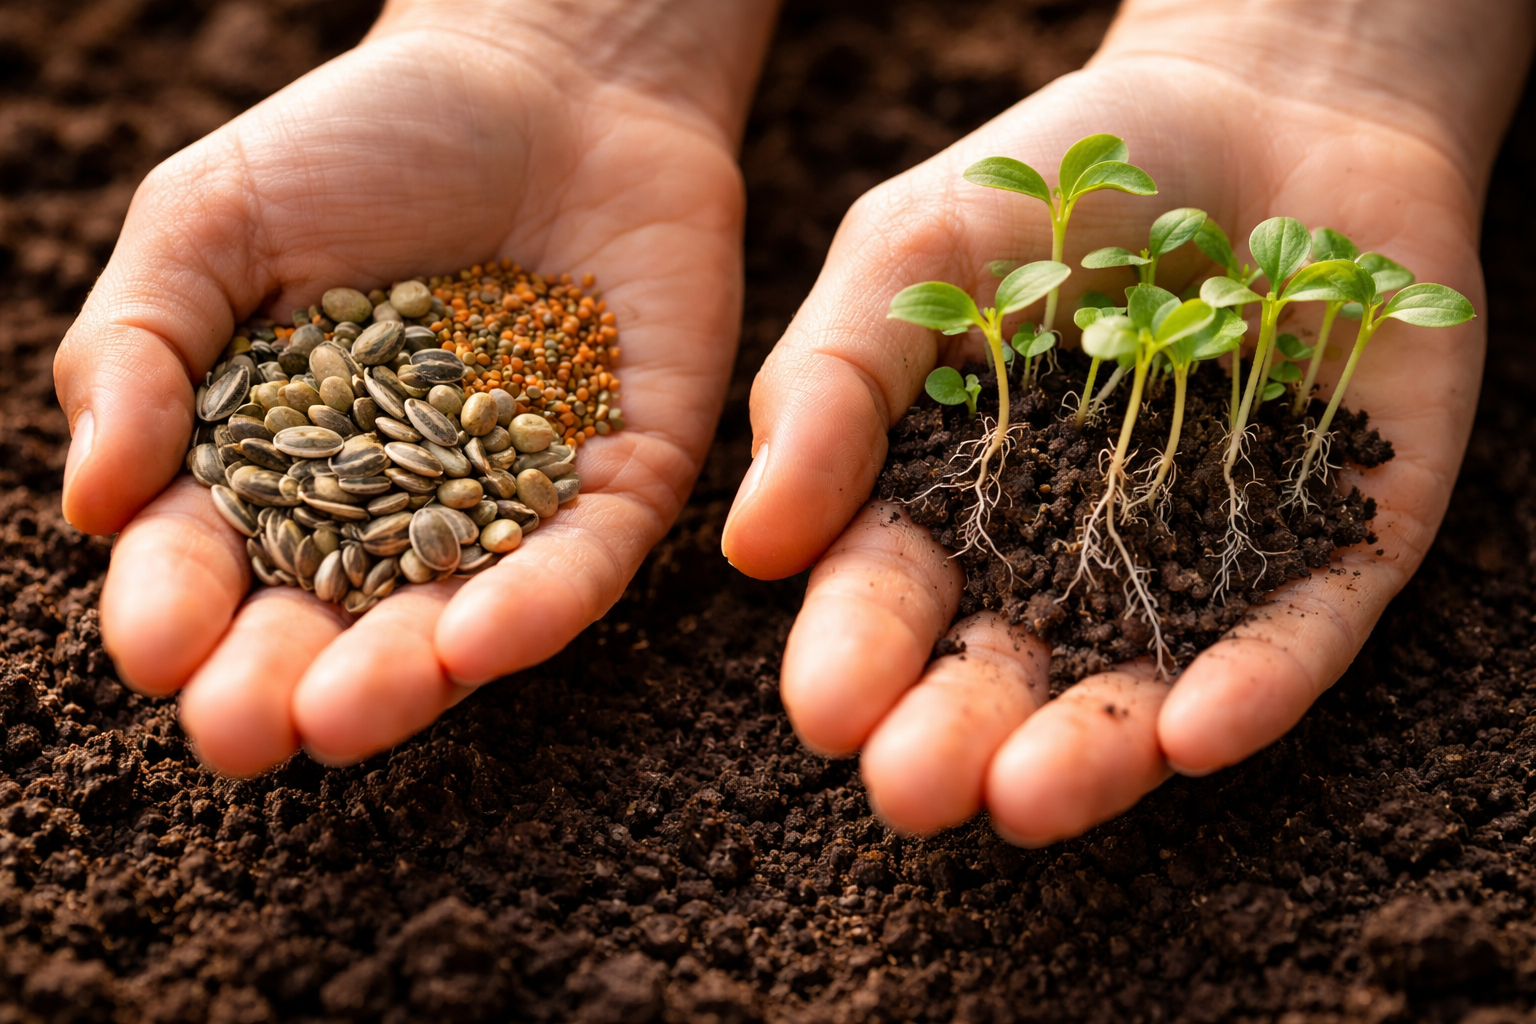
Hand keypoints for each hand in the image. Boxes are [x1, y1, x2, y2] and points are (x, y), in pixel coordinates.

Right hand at [56, 0, 775, 774]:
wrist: (551, 81)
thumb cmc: (366, 143)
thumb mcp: (214, 220)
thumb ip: (142, 344)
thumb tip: (94, 498)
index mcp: (277, 465)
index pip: (212, 558)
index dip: (177, 608)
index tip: (158, 649)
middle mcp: (392, 510)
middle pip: (329, 621)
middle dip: (283, 682)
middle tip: (248, 732)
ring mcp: (511, 507)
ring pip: (454, 618)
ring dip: (403, 677)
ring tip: (347, 716)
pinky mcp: (620, 486)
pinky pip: (581, 563)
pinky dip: (535, 604)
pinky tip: (481, 642)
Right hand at [722, 0, 1532, 842]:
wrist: (1263, 104)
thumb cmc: (1058, 174)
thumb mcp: (912, 250)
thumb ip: (829, 386)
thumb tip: (748, 547)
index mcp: (949, 501)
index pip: (889, 597)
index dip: (856, 655)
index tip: (827, 711)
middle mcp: (1068, 557)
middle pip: (1006, 667)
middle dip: (958, 734)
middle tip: (918, 789)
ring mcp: (1205, 560)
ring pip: (1142, 680)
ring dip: (1090, 750)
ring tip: (1032, 799)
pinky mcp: (1338, 545)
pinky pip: (1297, 632)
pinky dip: (1251, 686)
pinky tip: (1198, 732)